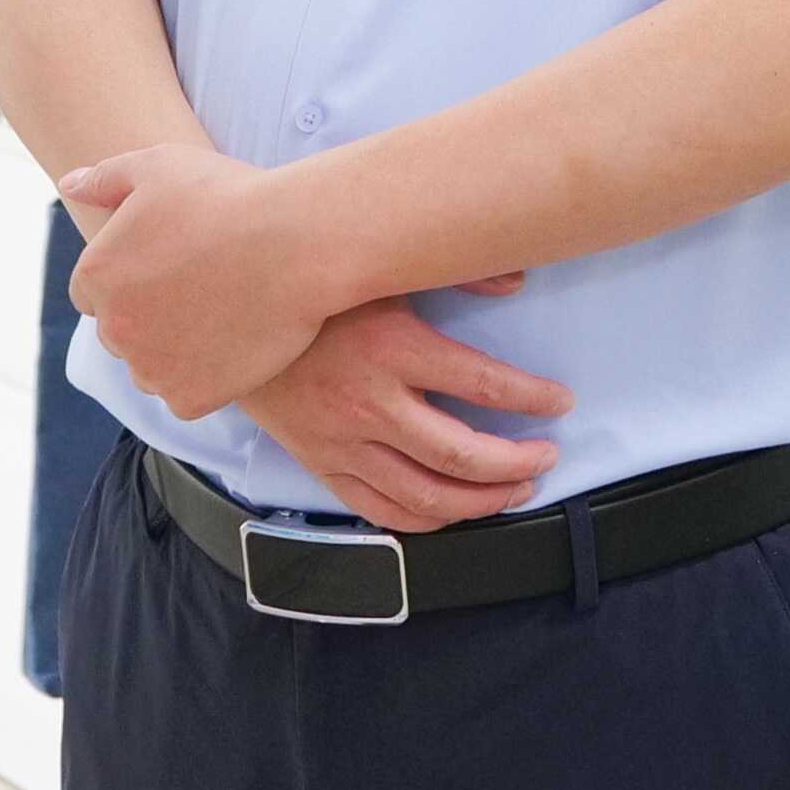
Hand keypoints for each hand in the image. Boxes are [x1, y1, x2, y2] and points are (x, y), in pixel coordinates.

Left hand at [64, 142, 365, 417]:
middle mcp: (114, 328)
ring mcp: (151, 368)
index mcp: (96, 275)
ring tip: (222, 315)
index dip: (131, 278)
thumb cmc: (230, 196)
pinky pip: (186, 396)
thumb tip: (69, 183)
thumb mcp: (160, 166)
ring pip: (151, 368)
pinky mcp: (190, 398)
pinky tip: (235, 344)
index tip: (169, 267)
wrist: (297, 244)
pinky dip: (206, 379)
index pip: (93, 292)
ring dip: (174, 351)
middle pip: (121, 331)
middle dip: (149, 315)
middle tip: (201, 289)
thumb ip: (105, 177)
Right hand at [233, 299, 567, 531]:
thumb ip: (453, 271)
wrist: (229, 318)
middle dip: (518, 463)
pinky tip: (455, 511)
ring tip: (517, 488)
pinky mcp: (322, 464)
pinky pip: (381, 511)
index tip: (560, 402)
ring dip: (483, 500)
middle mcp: (368, 403)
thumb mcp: (382, 268)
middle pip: (462, 454)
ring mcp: (342, 442)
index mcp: (391, 348)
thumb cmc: (314, 289)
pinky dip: (426, 521)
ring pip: (427, 496)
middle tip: (547, 456)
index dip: (531, 398)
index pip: (482, 383)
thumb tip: (517, 280)